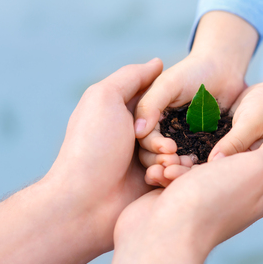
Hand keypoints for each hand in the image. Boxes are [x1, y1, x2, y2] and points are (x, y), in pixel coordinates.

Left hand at [0, 59, 162, 263]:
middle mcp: (132, 136)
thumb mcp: (105, 98)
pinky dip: (172, 173)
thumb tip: (158, 62)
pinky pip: (173, 172)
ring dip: (171, 157)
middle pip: (167, 128)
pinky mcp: (150, 184)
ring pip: (173, 152)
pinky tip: (166, 176)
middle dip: (168, 138)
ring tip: (163, 164)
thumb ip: (131, 77)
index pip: (155, 101)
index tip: (177, 111)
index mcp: (121, 114)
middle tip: (164, 147)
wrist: (85, 201)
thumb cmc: (93, 145)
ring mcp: (141, 161)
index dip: (166, 104)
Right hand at [110, 125, 262, 263]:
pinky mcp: (179, 196)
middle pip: (232, 153)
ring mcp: (205, 195)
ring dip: (183, 157)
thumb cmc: (211, 199)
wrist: (163, 234)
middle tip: (202, 136)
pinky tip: (160, 175)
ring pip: (198, 160)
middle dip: (215, 143)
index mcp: (262, 190)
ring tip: (173, 163)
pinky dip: (166, 170)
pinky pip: (176, 172)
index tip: (253, 112)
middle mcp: (236, 193)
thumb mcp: (256, 170)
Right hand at [135, 11, 257, 183]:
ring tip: (189, 167)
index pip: (145, 140)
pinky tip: (202, 167)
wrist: (223, 69)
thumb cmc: (192, 71)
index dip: (153, 148)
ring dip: (178, 168)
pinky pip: (196, 161)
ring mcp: (182, 142)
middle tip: (176, 164)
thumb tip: (137, 132)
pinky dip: (195, 166)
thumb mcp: (168, 84)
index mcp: (150, 119)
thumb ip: (151, 105)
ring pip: (174, 162)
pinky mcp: (200, 147)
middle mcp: (163, 133)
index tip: (169, 149)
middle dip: (163, 162)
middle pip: (155, 156)